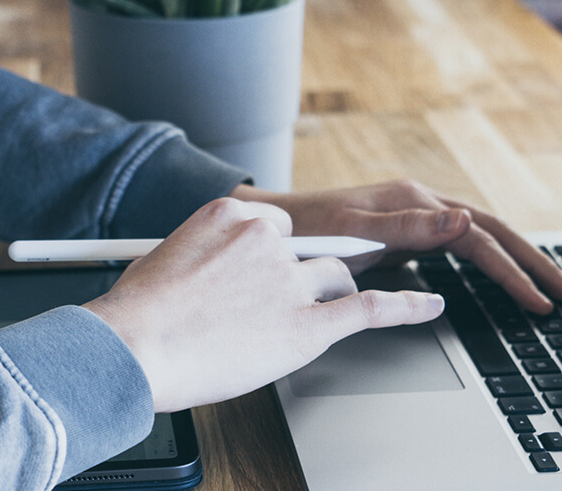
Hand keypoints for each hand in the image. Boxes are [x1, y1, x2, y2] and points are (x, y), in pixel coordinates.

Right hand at [83, 197, 444, 411]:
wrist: (133, 347)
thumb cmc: (137, 316)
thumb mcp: (166, 260)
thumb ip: (204, 258)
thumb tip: (211, 278)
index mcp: (230, 215)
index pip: (278, 227)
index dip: (273, 257)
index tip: (260, 275)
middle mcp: (268, 240)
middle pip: (310, 252)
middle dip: (301, 276)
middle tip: (278, 302)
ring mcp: (291, 281)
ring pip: (332, 279)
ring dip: (329, 295)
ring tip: (306, 317)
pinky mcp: (307, 324)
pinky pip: (370, 307)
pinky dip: (407, 305)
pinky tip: (429, 304)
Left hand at [230, 181, 561, 313]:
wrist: (265, 225)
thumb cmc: (302, 229)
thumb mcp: (353, 228)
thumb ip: (408, 225)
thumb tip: (465, 221)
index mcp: (417, 202)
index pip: (483, 239)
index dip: (515, 272)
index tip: (542, 303)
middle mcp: (422, 204)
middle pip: (493, 233)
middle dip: (534, 264)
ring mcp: (414, 219)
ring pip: (480, 240)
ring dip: (516, 263)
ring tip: (549, 290)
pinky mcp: (404, 235)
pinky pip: (458, 250)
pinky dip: (486, 265)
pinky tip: (500, 283)